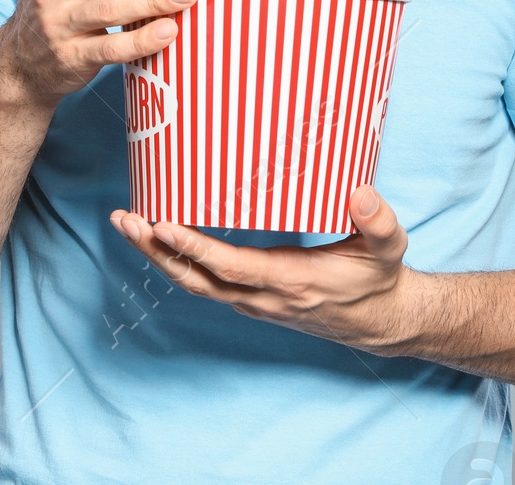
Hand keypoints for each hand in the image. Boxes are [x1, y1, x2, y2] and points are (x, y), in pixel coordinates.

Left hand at [108, 185, 418, 356]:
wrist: (380, 321)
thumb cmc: (379, 278)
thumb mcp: (389, 249)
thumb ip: (379, 222)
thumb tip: (361, 194)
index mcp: (291, 281)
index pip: (230, 267)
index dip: (194, 248)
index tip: (162, 225)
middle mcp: (264, 297)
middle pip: (197, 279)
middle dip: (157, 251)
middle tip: (125, 220)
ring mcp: (254, 302)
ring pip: (195, 283)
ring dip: (159, 256)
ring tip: (128, 223)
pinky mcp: (252, 298)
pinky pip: (206, 282)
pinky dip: (178, 261)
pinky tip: (161, 236)